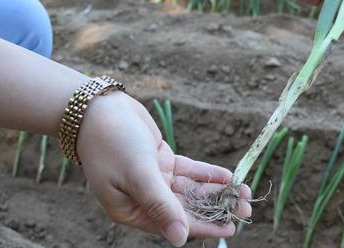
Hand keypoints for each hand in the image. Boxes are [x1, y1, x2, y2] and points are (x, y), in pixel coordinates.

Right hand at [76, 92, 250, 246]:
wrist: (97, 109)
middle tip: (246, 208)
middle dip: (217, 209)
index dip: (204, 227)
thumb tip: (180, 239)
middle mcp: (144, 198)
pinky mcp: (161, 160)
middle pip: (187, 208)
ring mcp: (154, 179)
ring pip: (191, 190)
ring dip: (217, 191)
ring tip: (244, 192)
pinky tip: (228, 176)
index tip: (231, 228)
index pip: (175, 224)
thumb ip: (161, 206)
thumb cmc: (111, 144)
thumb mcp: (138, 175)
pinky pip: (189, 171)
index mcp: (132, 211)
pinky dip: (207, 174)